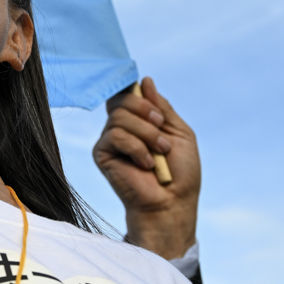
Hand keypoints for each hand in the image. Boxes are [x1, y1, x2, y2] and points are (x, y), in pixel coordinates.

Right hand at [93, 77, 200, 259]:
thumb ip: (162, 107)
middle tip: (162, 131)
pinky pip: (115, 136)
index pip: (128, 93)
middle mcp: (122, 127)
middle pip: (123, 99)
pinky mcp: (102, 154)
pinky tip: (145, 164)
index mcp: (140, 120)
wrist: (172, 203)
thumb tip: (145, 81)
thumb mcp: (179, 133)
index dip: (135, 91)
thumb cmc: (181, 173)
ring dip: (147, 134)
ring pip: (120, 117)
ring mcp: (111, 140)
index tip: (148, 98)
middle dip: (146, 111)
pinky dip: (136, 148)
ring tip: (159, 153)